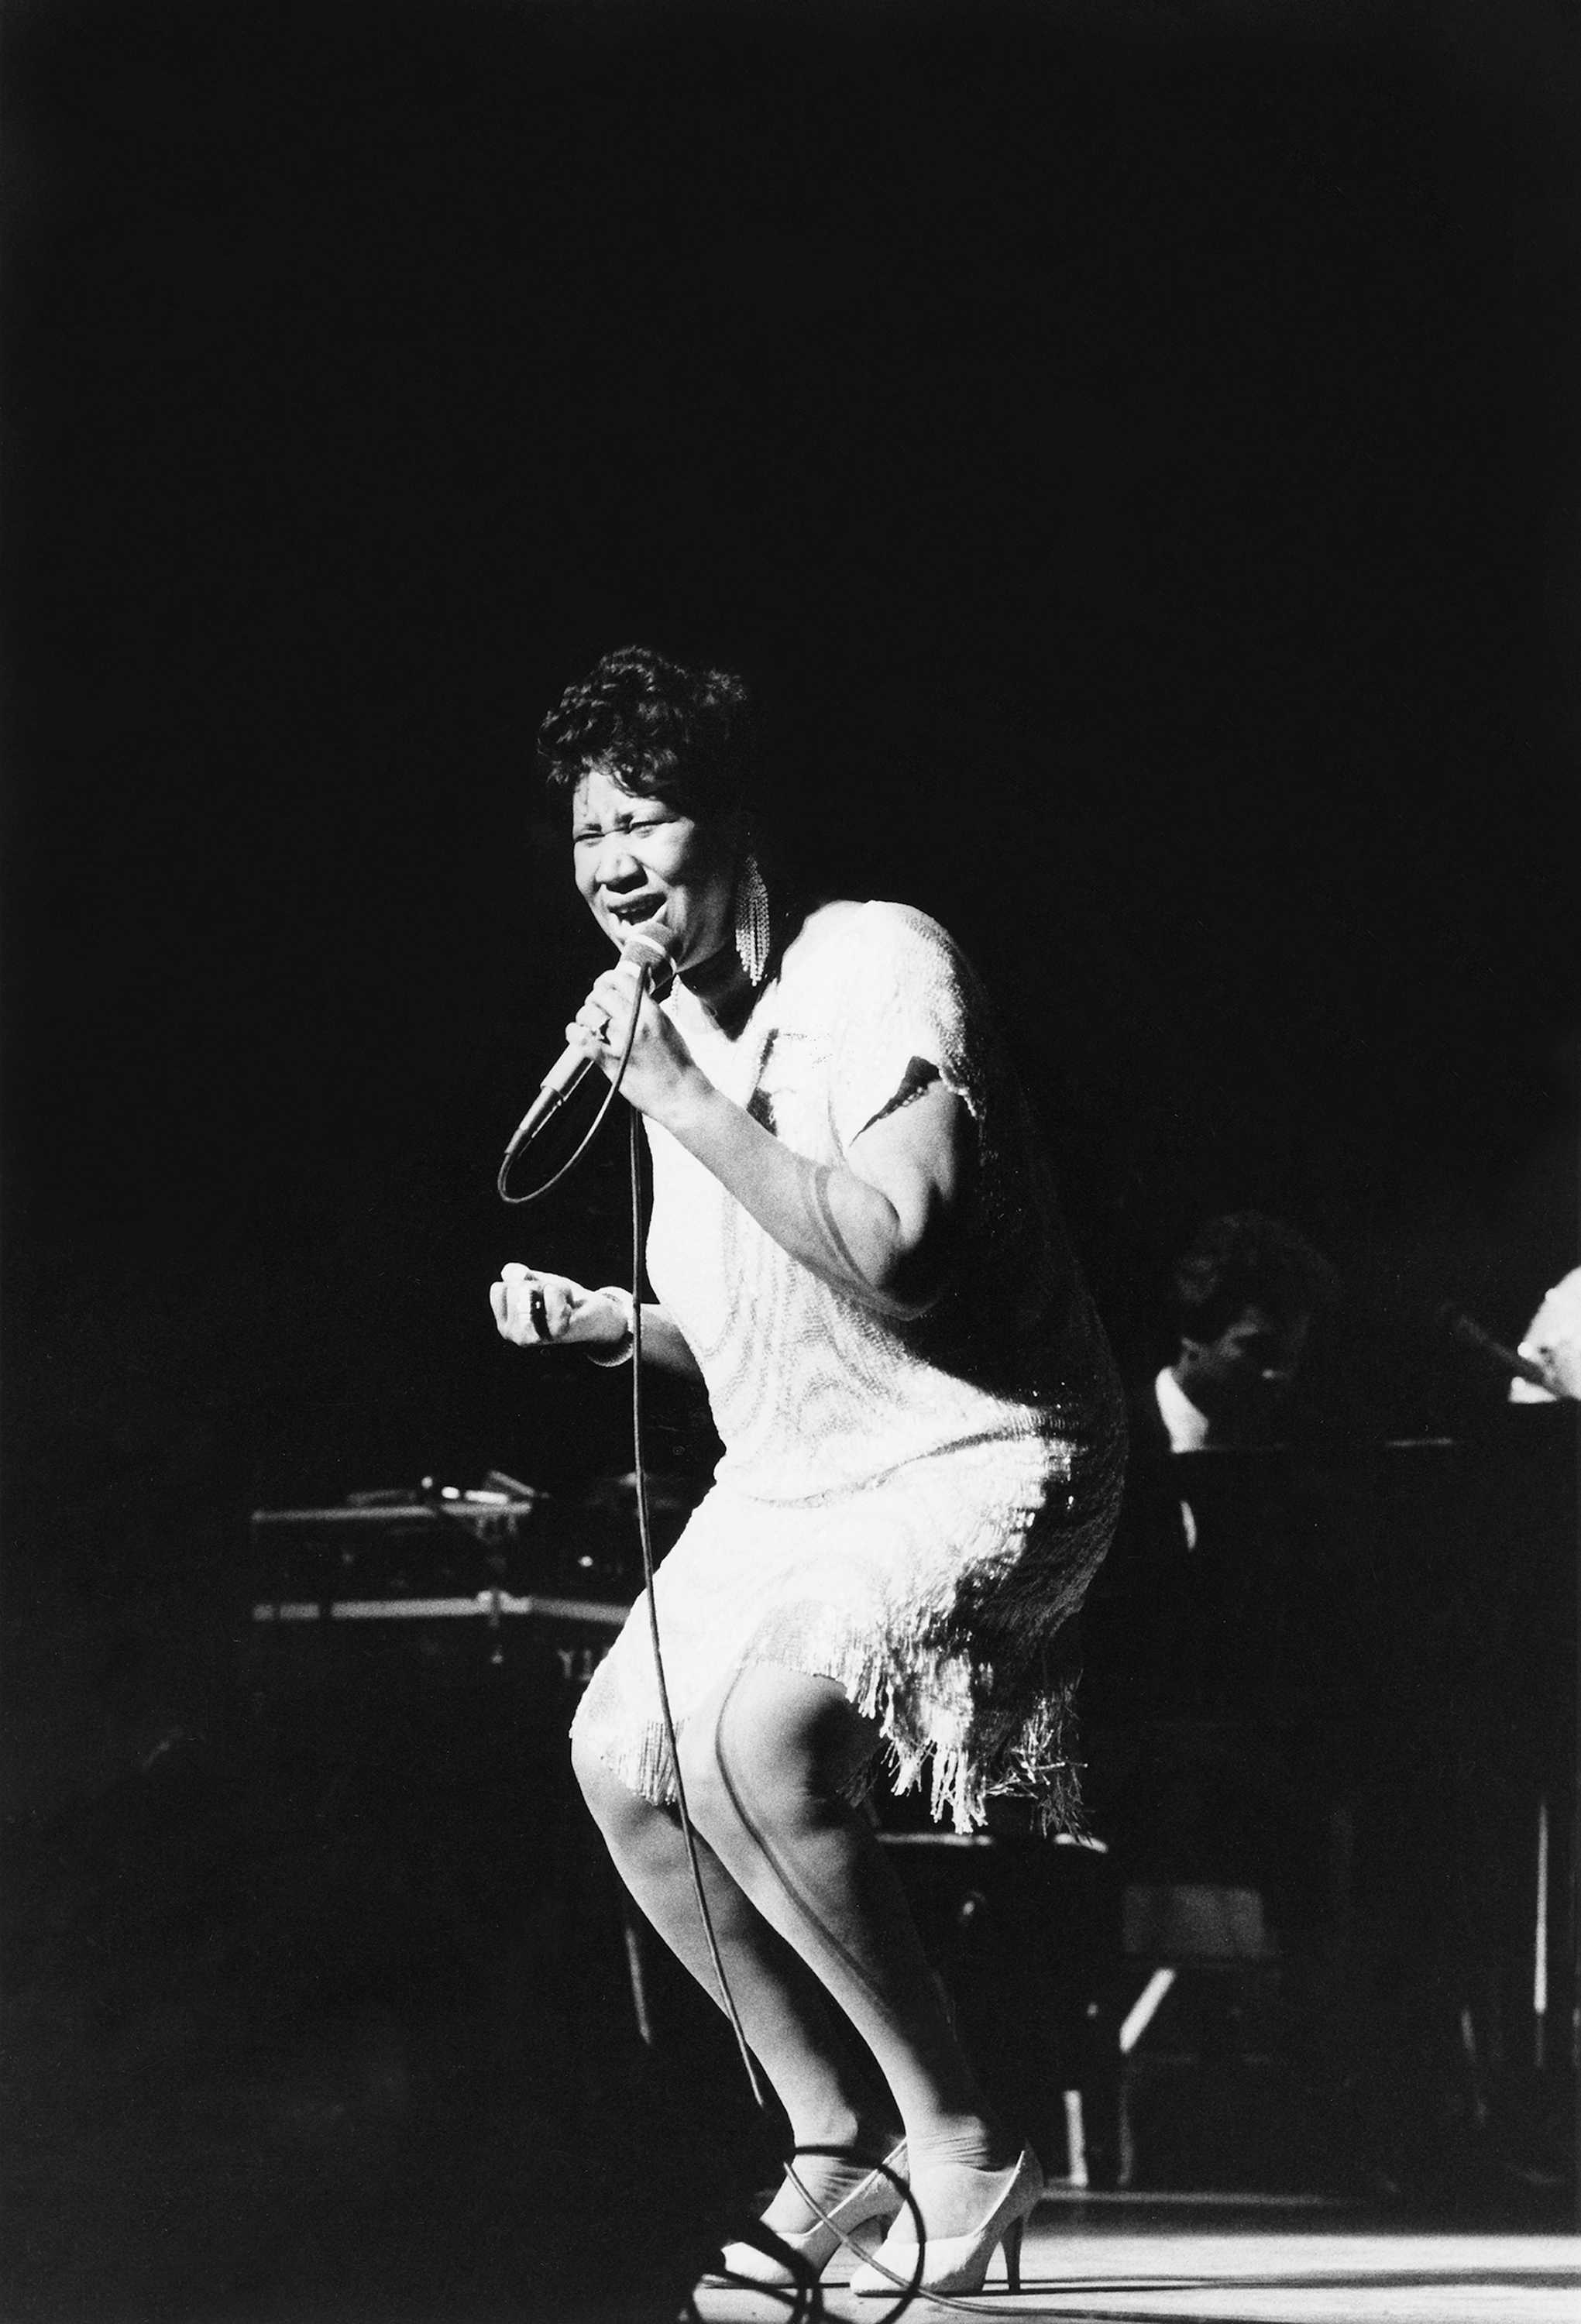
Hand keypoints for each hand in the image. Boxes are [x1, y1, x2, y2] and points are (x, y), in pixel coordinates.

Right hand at [489, 1263, 625, 1351]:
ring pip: (532, 1288)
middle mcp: (515, 1336)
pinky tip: (571, 1306)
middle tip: (556, 1300)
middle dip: (539, 1285)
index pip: (499, 1288)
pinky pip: (552, 1293)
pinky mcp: (556, 1332)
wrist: (598, 1316)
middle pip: (515, 1287)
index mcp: (505, 1325)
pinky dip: (564, 1291)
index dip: (521, 1283)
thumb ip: (517, 1274)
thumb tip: (515, 1273)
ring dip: (553, 1288)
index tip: (538, 1295)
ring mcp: (534, 1337)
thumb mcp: (536, 1281)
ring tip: (564, 1303)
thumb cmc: (564, 1300)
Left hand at [568, 959, 702, 1124]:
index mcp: (652, 1012)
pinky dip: (574, 1033)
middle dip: (594, 998)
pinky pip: (580, 1039)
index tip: (604, 985)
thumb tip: (627, 995)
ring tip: (589, 1024)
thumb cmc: (677, 1064)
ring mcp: (621, 1042)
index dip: (607, 979)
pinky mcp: (609, 1062)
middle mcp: (635, 1023)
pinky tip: (577, 1034)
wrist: (681, 1095)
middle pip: (601, 994)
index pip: (621, 979)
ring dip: (584, 1016)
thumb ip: (647, 1009)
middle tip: (596, 1007)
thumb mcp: (667, 1027)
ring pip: (588, 1014)